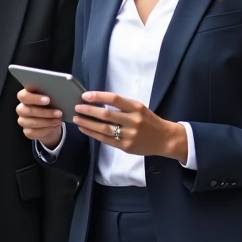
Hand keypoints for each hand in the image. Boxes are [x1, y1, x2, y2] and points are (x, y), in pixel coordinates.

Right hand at [16, 88, 63, 148]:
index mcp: (25, 97)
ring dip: (46, 122)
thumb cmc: (51, 106)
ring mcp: (23, 120)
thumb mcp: (51, 98)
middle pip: (27, 110)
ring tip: (58, 120)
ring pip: (31, 122)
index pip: (23, 96)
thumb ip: (50, 95)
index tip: (48, 100)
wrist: (53, 120)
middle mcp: (22, 108)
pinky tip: (53, 127)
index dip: (34, 98)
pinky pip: (33, 132)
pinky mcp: (27, 131)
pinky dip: (45, 130)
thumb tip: (58, 94)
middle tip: (58, 112)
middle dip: (44, 112)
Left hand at [73, 91, 187, 162]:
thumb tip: (98, 102)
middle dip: (89, 111)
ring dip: (87, 123)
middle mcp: (133, 121)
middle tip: (77, 107)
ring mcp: (129, 135)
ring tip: (76, 119)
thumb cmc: (149, 121)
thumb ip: (122, 105)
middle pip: (106, 115)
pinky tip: (85, 129)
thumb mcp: (139, 108)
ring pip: (104, 129)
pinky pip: (106, 140)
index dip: (98, 96)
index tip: (85, 96)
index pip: (114, 99)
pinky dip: (93, 133)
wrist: (165, 139)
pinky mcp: (126, 146)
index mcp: (136, 108)